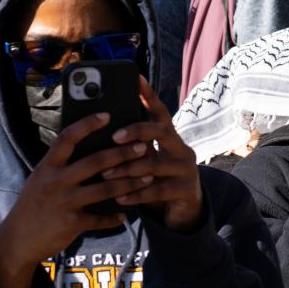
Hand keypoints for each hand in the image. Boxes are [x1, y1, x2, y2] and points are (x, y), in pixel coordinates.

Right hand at [0, 111, 168, 287]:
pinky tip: (125, 215)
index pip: (68, 138)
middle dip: (122, 154)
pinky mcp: (72, 223)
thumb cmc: (32, 206)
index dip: (87, 125)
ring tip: (148, 178)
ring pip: (105, 190)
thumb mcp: (39, 180)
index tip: (106, 115)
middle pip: (95, 162)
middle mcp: (56, 181)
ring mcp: (65, 202)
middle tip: (143, 147)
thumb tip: (85, 149)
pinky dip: (114, 217)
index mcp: (47, 166)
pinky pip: (100, 218)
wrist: (17, 240)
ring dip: (129, 184)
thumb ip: (59, 166)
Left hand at [97, 79, 205, 230]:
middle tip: (114, 137)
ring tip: (106, 174)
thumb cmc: (158, 179)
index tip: (136, 78)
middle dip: (136, 131)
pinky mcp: (186, 190)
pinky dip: (136, 194)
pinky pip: (158, 191)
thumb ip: (133, 147)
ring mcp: (186, 169)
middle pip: (160, 131)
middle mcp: (181, 148)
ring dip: (127, 169)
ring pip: (155, 165)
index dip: (149, 95)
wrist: (185, 209)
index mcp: (171, 137)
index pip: (160, 111)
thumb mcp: (148, 160)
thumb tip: (101, 133)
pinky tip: (119, 197)